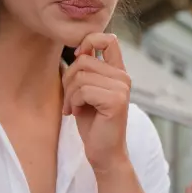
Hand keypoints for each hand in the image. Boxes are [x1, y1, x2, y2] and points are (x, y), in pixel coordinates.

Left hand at [62, 33, 131, 173]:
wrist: (104, 152)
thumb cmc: (93, 123)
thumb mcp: (87, 91)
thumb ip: (85, 71)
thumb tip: (77, 51)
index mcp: (118, 72)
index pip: (108, 39)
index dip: (89, 41)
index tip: (78, 58)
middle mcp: (123, 77)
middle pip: (84, 60)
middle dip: (69, 80)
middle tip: (71, 100)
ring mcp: (121, 88)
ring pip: (81, 76)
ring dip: (70, 94)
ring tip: (74, 108)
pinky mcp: (116, 100)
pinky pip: (84, 90)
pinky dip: (74, 102)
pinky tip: (77, 113)